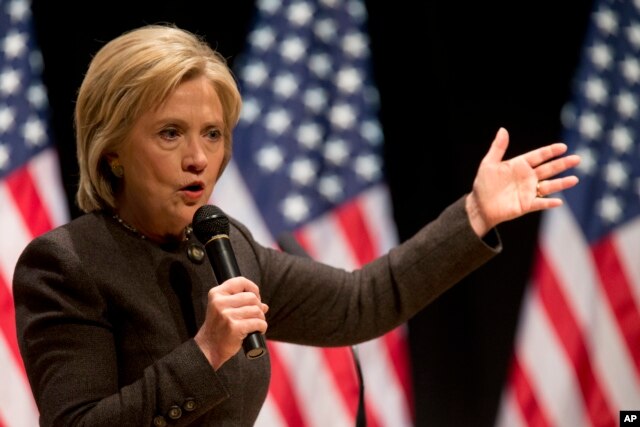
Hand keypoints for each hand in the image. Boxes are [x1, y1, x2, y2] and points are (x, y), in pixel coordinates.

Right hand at [194, 277, 268, 369]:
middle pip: (252, 297)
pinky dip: (262, 327)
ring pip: (257, 310)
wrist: (208, 348)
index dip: (253, 288)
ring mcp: (226, 315)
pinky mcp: (234, 327)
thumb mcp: (223, 310)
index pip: (240, 281)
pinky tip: (258, 330)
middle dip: (258, 306)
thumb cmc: (218, 328)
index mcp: (216, 294)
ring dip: (261, 318)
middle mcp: (220, 302)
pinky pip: (258, 323)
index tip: (256, 297)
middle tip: (256, 316)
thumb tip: (264, 305)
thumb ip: (241, 303)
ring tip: (256, 324)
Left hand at [465, 127, 580, 235]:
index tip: (563, 147)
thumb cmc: (483, 184)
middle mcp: (527, 177)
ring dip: (561, 183)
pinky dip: (549, 203)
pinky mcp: (526, 205)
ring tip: (575, 179)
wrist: (480, 206)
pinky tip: (559, 201)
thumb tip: (503, 130)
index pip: (538, 156)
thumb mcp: (488, 164)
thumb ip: (498, 148)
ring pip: (549, 186)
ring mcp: (528, 191)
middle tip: (577, 159)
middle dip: (562, 164)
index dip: (550, 151)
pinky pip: (540, 203)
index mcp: (520, 165)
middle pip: (548, 169)